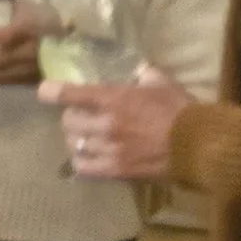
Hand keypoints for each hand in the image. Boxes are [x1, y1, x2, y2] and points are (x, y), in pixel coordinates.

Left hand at [49, 70, 188, 178]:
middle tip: (80, 117)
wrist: (197, 145)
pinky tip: (88, 157)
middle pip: (68, 122)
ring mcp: (109, 150)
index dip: (53, 92)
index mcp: (115, 99)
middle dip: (71, 118)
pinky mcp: (115, 171)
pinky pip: (84, 168)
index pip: (73, 94)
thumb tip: (132, 68)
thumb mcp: (161, 82)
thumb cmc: (180, 110)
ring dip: (76, 140)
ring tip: (85, 138)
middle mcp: (106, 125)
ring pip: (74, 146)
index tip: (44, 91)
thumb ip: (141, 73)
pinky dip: (82, 162)